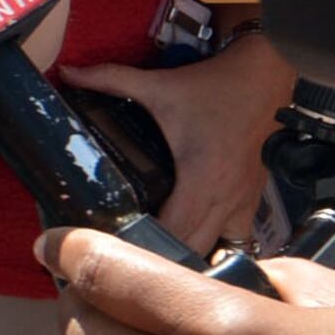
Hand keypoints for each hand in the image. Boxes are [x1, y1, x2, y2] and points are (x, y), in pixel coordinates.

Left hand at [56, 31, 293, 253]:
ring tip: (162, 260)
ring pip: (220, 253)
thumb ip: (109, 79)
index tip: (115, 252)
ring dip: (193, 259)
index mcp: (201, 179)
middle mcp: (225, 199)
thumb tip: (67, 73)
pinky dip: (217, 247)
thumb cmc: (215, 86)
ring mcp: (244, 203)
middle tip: (128, 262)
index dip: (144, 248)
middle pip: (194, 253)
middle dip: (162, 262)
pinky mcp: (254, 200)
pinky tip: (196, 244)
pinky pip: (238, 240)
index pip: (174, 233)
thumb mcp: (158, 84)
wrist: (267, 75)